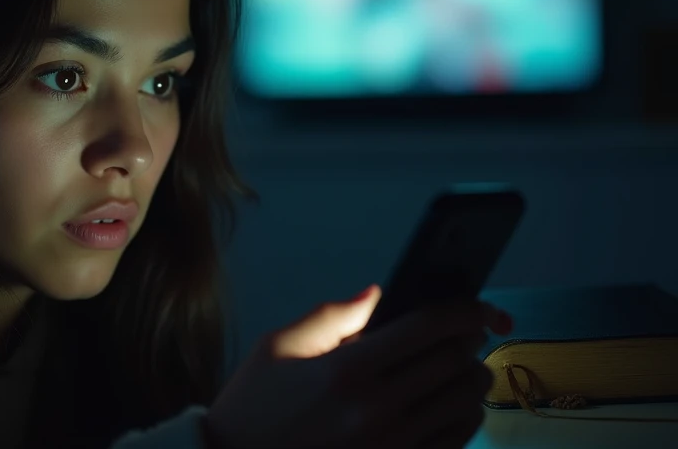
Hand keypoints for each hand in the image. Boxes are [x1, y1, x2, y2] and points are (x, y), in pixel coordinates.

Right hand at [204, 286, 512, 448]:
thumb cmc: (253, 408)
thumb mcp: (277, 348)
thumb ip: (330, 317)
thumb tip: (376, 294)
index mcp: (345, 370)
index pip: (427, 328)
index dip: (463, 311)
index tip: (476, 307)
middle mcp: (375, 410)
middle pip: (455, 364)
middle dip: (470, 342)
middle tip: (466, 334)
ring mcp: (391, 447)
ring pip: (465, 404)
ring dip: (471, 380)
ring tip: (459, 370)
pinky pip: (457, 442)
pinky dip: (464, 418)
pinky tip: (450, 406)